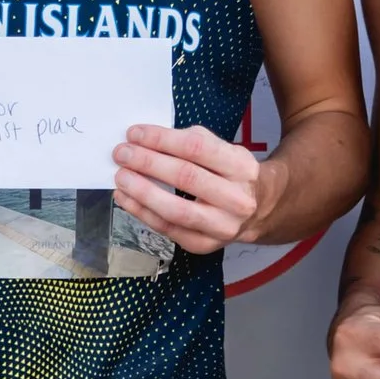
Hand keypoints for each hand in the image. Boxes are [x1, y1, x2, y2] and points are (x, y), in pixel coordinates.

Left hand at [111, 121, 264, 252]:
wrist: (258, 211)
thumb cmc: (232, 175)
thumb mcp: (225, 150)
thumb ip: (194, 141)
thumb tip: (148, 139)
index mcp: (241, 168)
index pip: (196, 148)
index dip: (161, 139)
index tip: (135, 133)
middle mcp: (236, 199)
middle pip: (185, 177)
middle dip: (148, 163)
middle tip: (122, 154)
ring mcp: (222, 226)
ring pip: (175, 210)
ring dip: (142, 192)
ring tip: (121, 178)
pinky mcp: (205, 245)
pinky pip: (168, 229)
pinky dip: (142, 213)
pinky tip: (126, 199)